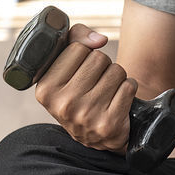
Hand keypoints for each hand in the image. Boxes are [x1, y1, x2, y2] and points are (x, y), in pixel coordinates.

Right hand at [35, 23, 138, 152]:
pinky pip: (129, 86)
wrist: (95, 136)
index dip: (83, 54)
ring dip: (116, 77)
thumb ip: (76, 38)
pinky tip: (117, 100)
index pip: (77, 48)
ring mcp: (86, 116)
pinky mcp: (109, 124)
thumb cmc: (79, 93)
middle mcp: (63, 104)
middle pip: (98, 57)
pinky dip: (128, 89)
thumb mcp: (65, 66)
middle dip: (102, 66)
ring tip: (106, 92)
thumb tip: (100, 40)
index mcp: (45, 88)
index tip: (79, 70)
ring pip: (116, 70)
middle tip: (95, 83)